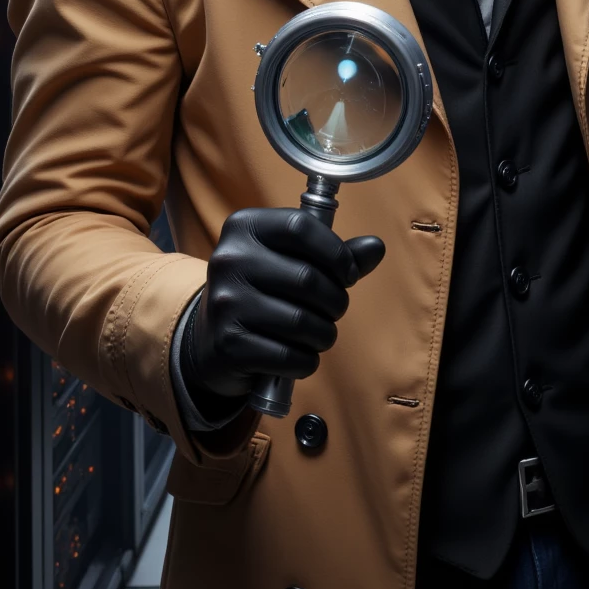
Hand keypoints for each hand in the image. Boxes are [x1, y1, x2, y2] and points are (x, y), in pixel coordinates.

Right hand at [181, 207, 384, 406]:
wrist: (211, 340)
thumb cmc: (263, 291)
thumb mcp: (290, 261)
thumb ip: (333, 254)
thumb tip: (377, 247)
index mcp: (244, 227)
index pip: (301, 227)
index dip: (336, 252)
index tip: (348, 273)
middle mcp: (229, 260)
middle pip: (307, 278)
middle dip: (335, 300)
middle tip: (335, 309)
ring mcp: (225, 303)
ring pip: (301, 321)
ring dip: (325, 334)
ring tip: (321, 333)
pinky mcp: (228, 344)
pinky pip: (289, 355)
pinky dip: (307, 360)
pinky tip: (302, 355)